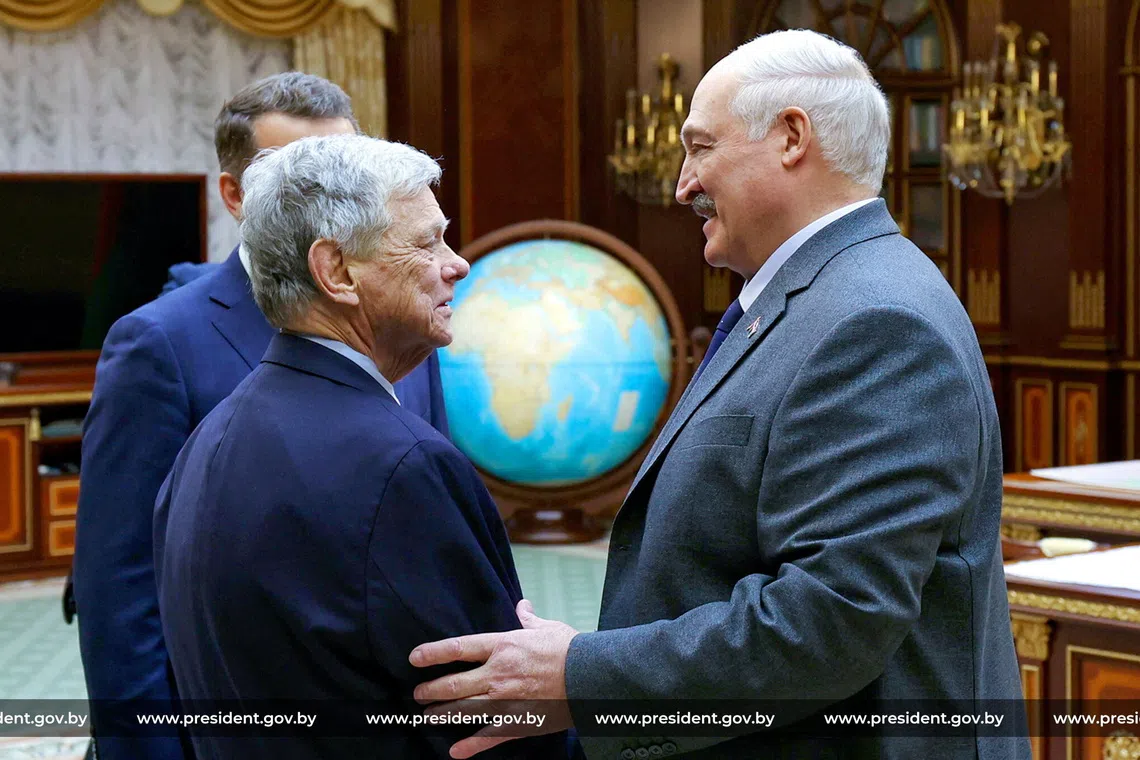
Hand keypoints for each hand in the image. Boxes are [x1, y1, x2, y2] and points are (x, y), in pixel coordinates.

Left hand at [409, 600, 578, 757]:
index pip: (459, 648)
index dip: (433, 653)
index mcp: (504, 646)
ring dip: (441, 714)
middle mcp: (498, 673)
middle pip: (453, 684)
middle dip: (431, 690)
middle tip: (418, 693)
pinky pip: (487, 736)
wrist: (591, 677)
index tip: (415, 658)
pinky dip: (469, 746)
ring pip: (463, 710)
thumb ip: (529, 620)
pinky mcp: (517, 722)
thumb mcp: (549, 628)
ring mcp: (505, 700)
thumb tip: (523, 606)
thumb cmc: (571, 650)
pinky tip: (455, 751)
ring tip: (426, 716)